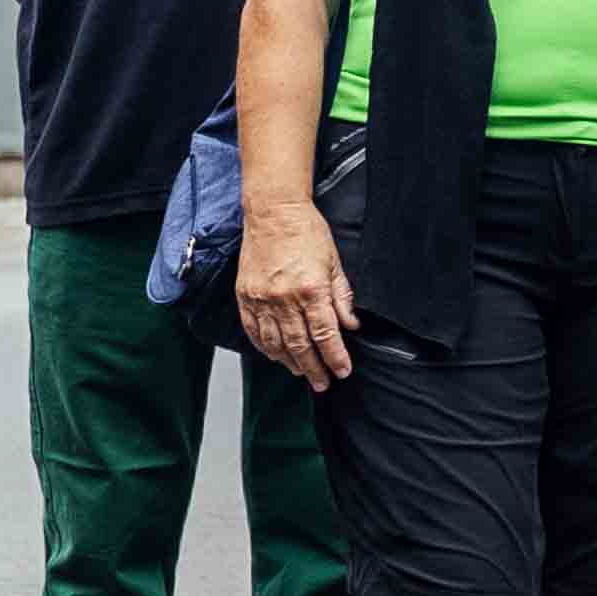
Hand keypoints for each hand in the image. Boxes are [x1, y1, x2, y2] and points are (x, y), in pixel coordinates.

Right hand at [234, 197, 354, 388]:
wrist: (273, 212)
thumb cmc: (306, 232)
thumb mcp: (334, 263)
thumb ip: (342, 297)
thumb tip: (351, 326)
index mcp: (311, 289)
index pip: (326, 334)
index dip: (335, 357)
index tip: (343, 371)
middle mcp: (284, 298)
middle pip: (300, 345)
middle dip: (314, 368)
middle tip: (323, 383)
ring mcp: (261, 299)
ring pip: (275, 343)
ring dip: (289, 362)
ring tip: (301, 372)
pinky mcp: (245, 296)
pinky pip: (253, 331)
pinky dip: (265, 348)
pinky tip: (275, 356)